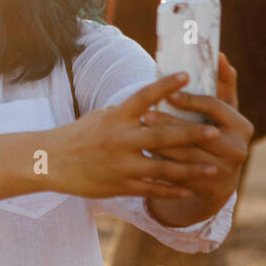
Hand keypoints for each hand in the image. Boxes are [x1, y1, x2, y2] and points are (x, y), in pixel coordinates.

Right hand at [52, 71, 226, 201]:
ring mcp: (121, 165)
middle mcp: (120, 140)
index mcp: (116, 118)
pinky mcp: (119, 185)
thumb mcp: (101, 117)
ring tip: (214, 169)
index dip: (165, 86)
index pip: (144, 97)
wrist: (50, 162)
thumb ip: (128, 113)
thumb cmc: (78, 135)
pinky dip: (171, 191)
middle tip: (214, 132)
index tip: (187, 75)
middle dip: (189, 135)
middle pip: (161, 137)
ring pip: (162, 168)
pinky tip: (190, 190)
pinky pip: (151, 189)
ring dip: (190, 169)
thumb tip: (153, 103)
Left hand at [140, 52, 251, 207]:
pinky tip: (144, 155)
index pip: (213, 106)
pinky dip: (161, 164)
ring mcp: (225, 171)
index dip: (190, 100)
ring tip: (140, 132)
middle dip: (169, 123)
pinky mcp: (209, 189)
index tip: (168, 94)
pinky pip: (180, 175)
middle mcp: (237, 149)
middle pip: (196, 132)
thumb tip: (219, 55)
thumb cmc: (218, 133)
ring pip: (185, 155)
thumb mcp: (223, 112)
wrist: (219, 179)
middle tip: (145, 115)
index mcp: (242, 126)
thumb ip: (223, 85)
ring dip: (160, 144)